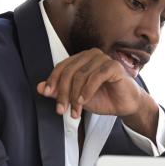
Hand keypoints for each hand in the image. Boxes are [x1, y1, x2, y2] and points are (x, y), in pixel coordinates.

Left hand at [36, 48, 152, 118]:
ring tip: (76, 111)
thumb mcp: (76, 97)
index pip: (62, 66)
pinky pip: (95, 77)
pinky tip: (84, 101)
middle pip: (69, 71)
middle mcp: (91, 55)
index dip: (52, 80)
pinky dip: (87, 91)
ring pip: (81, 75)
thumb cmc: (103, 98)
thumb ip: (59, 91)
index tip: (47, 94)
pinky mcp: (114, 66)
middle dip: (63, 93)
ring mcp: (103, 59)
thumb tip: (39, 87)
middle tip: (61, 109)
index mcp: (82, 59)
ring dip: (75, 96)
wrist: (125, 105)